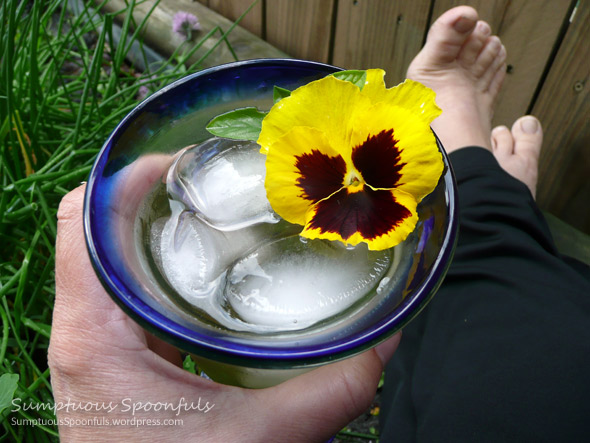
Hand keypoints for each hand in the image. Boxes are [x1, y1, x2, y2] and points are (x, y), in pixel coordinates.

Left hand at [49, 184, 399, 441]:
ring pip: (110, 255)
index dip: (128, 176)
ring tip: (214, 216)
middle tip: (214, 185)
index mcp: (95, 336)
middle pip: (97, 227)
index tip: (185, 163)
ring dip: (156, 228)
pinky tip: (208, 273)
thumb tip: (384, 342)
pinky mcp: (109, 356)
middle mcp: (82, 329)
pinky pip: (124, 288)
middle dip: (152, 195)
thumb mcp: (259, 439)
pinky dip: (159, 266)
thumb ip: (329, 391)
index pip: (83, 219)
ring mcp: (92, 341)